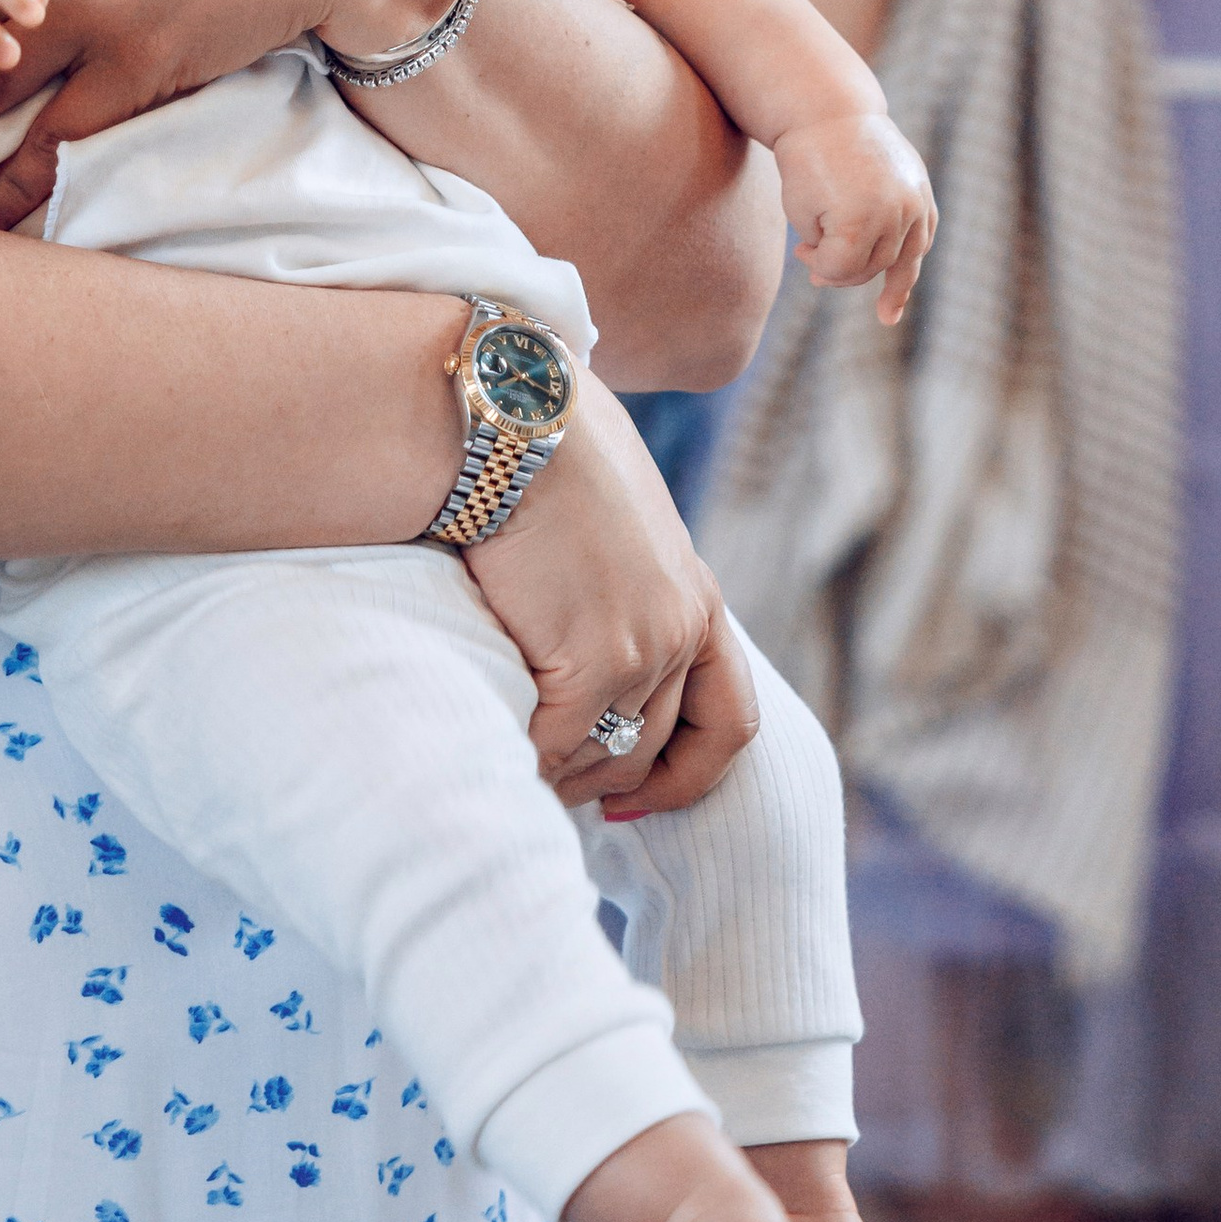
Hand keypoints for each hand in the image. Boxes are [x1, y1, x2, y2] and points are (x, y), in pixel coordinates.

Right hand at [466, 377, 759, 811]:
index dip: (687, 776)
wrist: (518, 423)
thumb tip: (570, 615)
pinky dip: (522, 754)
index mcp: (696, 599)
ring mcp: (644, 649)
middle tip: (541, 775)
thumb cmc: (543, 451)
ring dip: (554, 770)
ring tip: (508, 755)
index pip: (729, 722)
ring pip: (601, 758)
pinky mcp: (592, 660)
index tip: (635, 799)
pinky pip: (553, 745)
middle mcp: (684, 631)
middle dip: (596, 780)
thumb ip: (615, 577)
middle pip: (651, 751)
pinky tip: (491, 738)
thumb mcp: (608, 519)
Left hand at [771, 110, 935, 323]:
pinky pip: (922, 238)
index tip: (800, 250)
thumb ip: (825, 250)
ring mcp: (914, 201)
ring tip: (886, 313)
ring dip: (885, 280)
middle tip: (814, 260)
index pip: (842, 268)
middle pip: (873, 266)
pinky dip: (913, 261)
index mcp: (859, 219)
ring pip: (904, 258)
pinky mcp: (922, 192)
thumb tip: (841, 276)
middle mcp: (896, 212)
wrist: (832, 113)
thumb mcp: (800, 211)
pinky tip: (907, 290)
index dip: (818, 265)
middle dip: (843, 268)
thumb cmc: (806, 162)